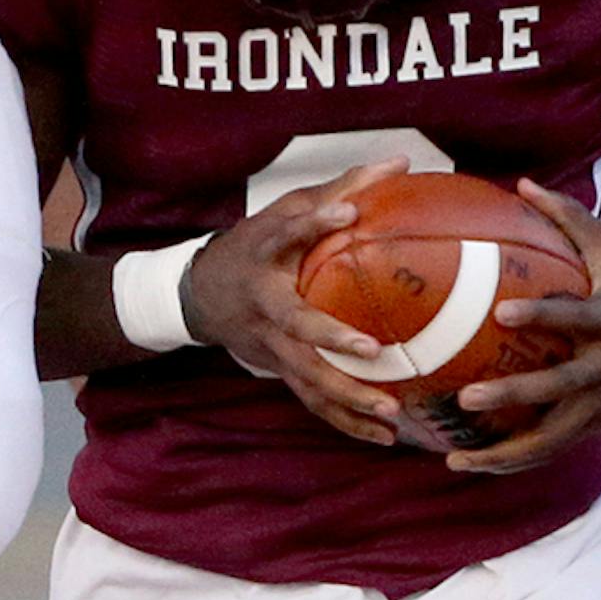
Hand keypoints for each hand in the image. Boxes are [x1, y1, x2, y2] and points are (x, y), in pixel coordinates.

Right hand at [180, 163, 410, 448]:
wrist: (200, 294)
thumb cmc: (257, 244)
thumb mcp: (287, 209)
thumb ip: (341, 187)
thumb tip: (400, 163)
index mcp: (264, 255)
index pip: (285, 233)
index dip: (312, 223)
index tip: (346, 213)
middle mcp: (264, 304)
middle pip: (295, 325)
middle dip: (330, 338)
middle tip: (371, 349)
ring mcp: (270, 344)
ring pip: (306, 376)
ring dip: (346, 398)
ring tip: (390, 411)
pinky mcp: (279, 369)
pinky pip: (314, 401)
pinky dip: (347, 422)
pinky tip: (384, 436)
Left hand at [443, 182, 600, 476]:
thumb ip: (568, 217)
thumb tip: (521, 184)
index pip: (575, 319)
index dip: (541, 317)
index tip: (501, 313)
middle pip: (560, 389)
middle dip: (514, 397)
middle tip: (467, 397)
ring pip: (556, 437)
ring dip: (508, 452)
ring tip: (458, 459)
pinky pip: (557, 446)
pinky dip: (520, 458)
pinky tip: (480, 463)